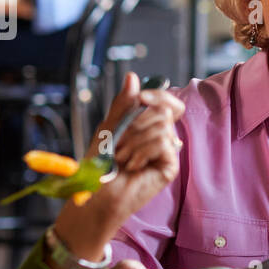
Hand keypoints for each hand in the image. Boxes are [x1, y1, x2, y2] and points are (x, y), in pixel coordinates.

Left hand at [85, 72, 185, 223]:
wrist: (97, 192)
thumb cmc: (102, 163)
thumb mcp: (110, 127)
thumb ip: (124, 104)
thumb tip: (132, 77)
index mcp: (150, 126)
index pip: (167, 102)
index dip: (158, 95)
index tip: (140, 98)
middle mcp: (163, 137)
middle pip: (164, 112)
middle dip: (136, 123)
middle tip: (119, 142)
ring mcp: (168, 152)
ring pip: (161, 128)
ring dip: (134, 141)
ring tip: (121, 157)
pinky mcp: (170, 167)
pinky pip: (163, 144)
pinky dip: (141, 152)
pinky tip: (132, 165)